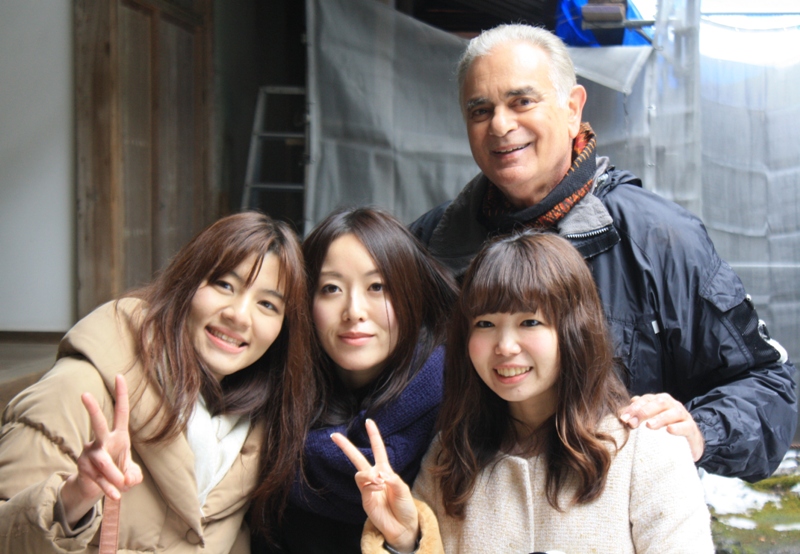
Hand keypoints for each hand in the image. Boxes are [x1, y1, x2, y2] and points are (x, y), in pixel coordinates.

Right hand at [61, 375, 142, 525]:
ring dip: (115, 477)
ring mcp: (90, 453)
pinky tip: (115, 495)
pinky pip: (98, 478)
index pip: (121, 412)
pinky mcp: (83, 468)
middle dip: (92, 409)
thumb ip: (134, 476)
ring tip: (122, 489)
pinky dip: (109, 488)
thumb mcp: (131, 474)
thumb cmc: (118, 473)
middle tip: (85, 394)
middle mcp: (102, 441)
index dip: (121, 394)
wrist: (98, 489)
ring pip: (103, 462)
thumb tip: (127, 479)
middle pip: (97, 423)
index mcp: (119, 436)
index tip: (119, 375)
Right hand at [331, 419, 419, 552]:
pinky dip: (371, 485)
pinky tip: (379, 489)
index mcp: (385, 470)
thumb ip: (392, 479)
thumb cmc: (405, 506)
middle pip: (357, 458)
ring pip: (359, 473)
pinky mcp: (365, 499)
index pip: (378, 449)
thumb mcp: (403, 489)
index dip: (373, 435)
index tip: (368, 421)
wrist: (403, 526)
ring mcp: (368, 488)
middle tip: (334, 435)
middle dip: (346, 447)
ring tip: (380, 483)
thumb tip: (378, 474)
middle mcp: (375, 476)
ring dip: (369, 475)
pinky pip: (363, 486)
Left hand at [620, 393, 704, 460]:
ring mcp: (683, 415)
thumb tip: (622, 412)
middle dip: (644, 412)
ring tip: (649, 426)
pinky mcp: (691, 428)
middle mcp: (672, 404)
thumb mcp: (649, 421)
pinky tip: (669, 430)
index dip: (633, 408)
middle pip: (658, 403)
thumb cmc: (664, 430)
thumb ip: (637, 415)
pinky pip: (686, 426)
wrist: (687, 443)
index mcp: (659, 400)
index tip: (623, 419)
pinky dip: (677, 428)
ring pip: (673, 412)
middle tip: (632, 423)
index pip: (645, 400)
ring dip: (660, 418)